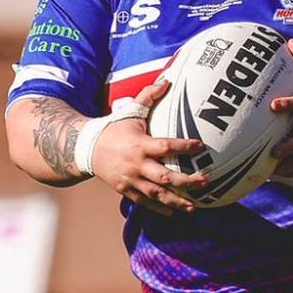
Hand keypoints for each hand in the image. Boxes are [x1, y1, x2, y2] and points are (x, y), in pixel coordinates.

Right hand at [91, 80, 209, 214]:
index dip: (183, 146)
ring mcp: (131, 180)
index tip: (200, 146)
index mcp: (140, 144)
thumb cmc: (114, 127)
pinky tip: (175, 212)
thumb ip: (149, 96)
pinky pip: (144, 202)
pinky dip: (159, 208)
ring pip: (156, 194)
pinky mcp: (125, 190)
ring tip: (194, 207)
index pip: (165, 146)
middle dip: (186, 181)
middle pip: (164, 176)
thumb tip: (167, 79)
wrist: (87, 148)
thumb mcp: (130, 111)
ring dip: (176, 201)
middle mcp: (136, 164)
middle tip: (205, 182)